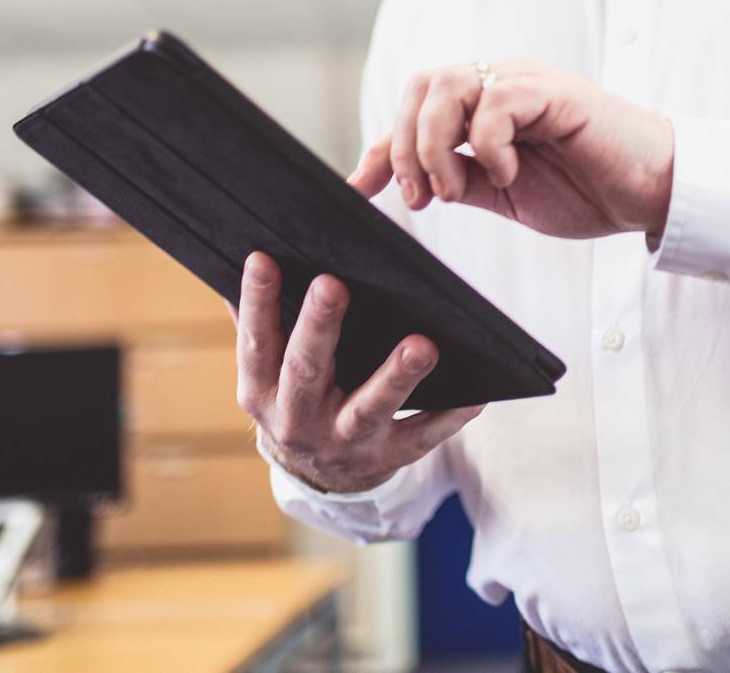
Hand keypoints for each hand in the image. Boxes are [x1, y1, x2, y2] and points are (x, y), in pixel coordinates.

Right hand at [229, 250, 483, 493]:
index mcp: (262, 390)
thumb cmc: (297, 397)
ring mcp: (344, 442)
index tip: (263, 257)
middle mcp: (297, 420)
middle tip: (332, 285)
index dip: (257, 301)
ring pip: (369, 409)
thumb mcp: (266, 371)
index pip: (256, 341)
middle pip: (307, 371)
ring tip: (422, 346)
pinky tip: (474, 394)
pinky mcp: (387, 458)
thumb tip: (255, 254)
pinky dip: (448, 417)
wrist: (321, 474)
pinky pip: (421, 436)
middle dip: (320, 328)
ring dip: (395, 377)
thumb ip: (260, 322)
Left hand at [350, 59, 674, 240]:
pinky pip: (495, 102)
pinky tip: (508, 175)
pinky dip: (488, 145)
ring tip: (453, 190)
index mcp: (486, 106)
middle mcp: (501, 83)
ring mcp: (525, 83)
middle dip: (406, 145)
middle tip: (422, 197)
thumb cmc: (590, 189)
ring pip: (448, 85)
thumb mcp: (506, 194)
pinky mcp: (552, 92)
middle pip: (422, 85)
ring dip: (436, 144)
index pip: (417, 111)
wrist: (653, 192)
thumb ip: (461, 180)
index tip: (359, 190)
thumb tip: (409, 185)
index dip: (383, 148)